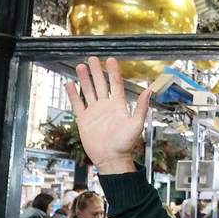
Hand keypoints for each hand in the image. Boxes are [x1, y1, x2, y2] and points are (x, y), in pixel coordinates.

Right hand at [66, 57, 152, 173]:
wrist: (111, 158)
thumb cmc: (125, 144)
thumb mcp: (136, 125)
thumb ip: (142, 108)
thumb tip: (149, 91)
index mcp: (118, 105)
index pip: (115, 84)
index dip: (113, 72)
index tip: (110, 60)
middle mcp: (106, 106)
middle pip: (100, 84)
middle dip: (96, 71)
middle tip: (92, 58)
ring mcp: (94, 112)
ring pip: (88, 91)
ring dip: (84, 79)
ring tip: (80, 66)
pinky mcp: (84, 119)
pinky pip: (78, 104)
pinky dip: (73, 94)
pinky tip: (69, 84)